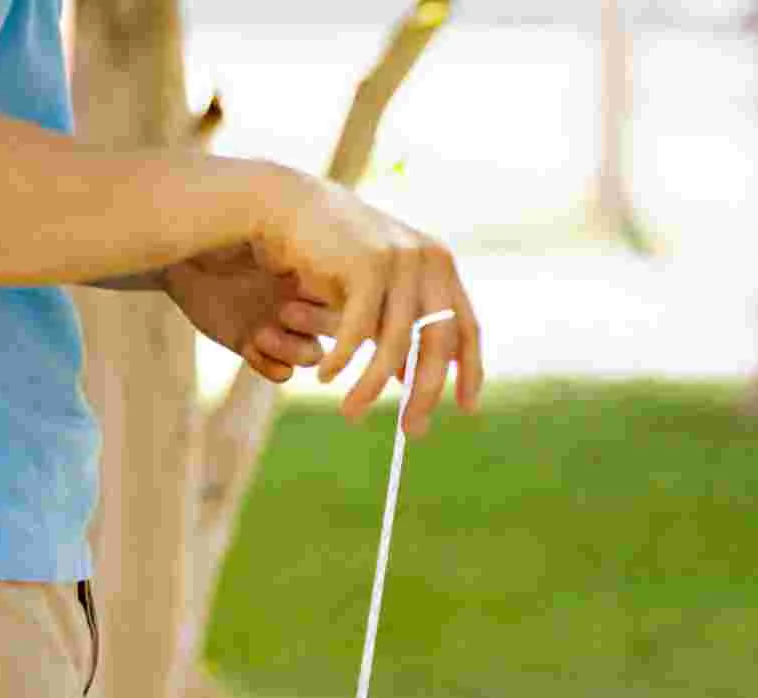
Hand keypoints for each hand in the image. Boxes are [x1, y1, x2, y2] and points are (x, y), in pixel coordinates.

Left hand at [164, 246, 339, 387]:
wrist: (177, 254)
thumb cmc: (217, 233)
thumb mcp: (255, 231)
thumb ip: (289, 245)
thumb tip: (333, 250)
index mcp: (311, 275)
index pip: (344, 300)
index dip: (330, 302)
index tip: (303, 286)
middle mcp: (302, 305)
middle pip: (335, 332)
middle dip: (314, 326)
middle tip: (285, 312)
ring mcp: (280, 330)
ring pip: (310, 356)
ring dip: (291, 351)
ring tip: (262, 335)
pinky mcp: (254, 349)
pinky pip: (280, 372)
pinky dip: (270, 366)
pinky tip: (250, 348)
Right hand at [250, 165, 483, 431]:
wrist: (287, 205)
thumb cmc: (332, 255)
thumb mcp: (378, 295)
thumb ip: (400, 330)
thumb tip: (411, 381)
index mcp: (440, 266)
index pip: (467, 328)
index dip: (470, 371)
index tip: (466, 408)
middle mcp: (429, 260)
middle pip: (438, 343)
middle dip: (426, 393)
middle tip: (412, 431)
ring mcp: (400, 259)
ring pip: (395, 344)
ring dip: (371, 385)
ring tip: (351, 412)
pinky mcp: (367, 263)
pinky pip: (359, 331)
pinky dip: (343, 360)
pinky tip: (326, 377)